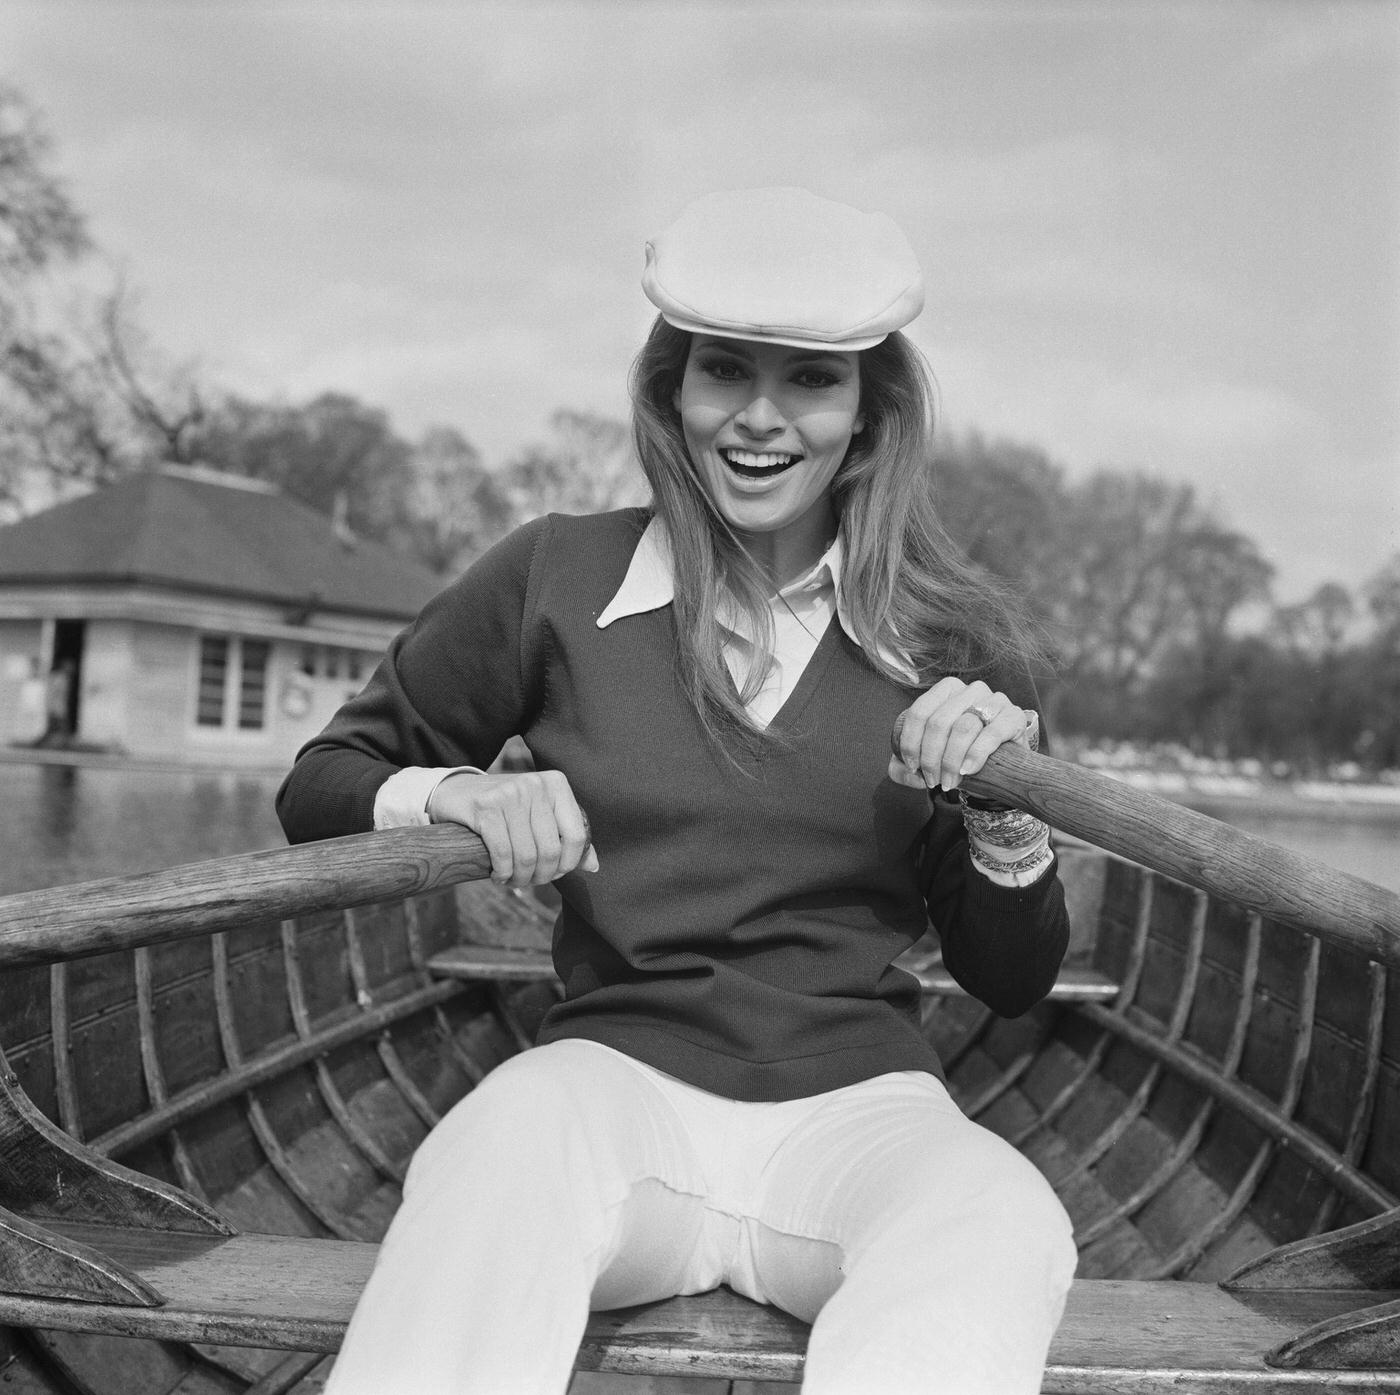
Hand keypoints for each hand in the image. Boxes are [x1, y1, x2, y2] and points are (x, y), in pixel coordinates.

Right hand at [427, 770, 598, 888]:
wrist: (457, 791)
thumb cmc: (506, 807)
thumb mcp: (540, 812)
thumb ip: (567, 835)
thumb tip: (593, 866)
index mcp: (556, 784)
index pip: (576, 835)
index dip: (568, 864)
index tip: (555, 873)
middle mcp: (535, 784)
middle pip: (550, 850)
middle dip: (541, 876)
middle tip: (530, 881)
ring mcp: (510, 794)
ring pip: (526, 855)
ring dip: (520, 878)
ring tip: (513, 880)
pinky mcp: (485, 807)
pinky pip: (502, 853)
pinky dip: (502, 873)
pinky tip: (498, 875)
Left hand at [888, 677, 1034, 792]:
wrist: (1000, 767)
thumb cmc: (958, 758)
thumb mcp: (925, 762)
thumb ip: (902, 768)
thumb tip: (909, 774)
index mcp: (946, 691)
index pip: (919, 713)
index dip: (911, 743)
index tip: (913, 768)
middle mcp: (970, 690)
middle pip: (939, 722)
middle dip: (931, 757)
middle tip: (933, 780)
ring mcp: (995, 700)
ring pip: (963, 727)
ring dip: (951, 760)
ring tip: (949, 782)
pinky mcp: (1014, 716)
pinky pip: (991, 733)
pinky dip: (975, 754)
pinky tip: (967, 770)